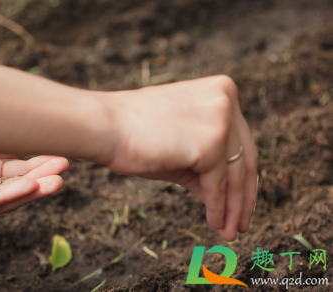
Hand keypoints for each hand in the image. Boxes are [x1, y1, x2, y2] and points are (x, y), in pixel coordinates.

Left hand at [0, 149, 67, 221]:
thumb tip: (26, 115)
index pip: (20, 169)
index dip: (41, 163)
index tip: (63, 152)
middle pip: (18, 185)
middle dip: (43, 178)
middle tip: (65, 168)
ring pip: (5, 197)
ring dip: (32, 191)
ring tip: (55, 182)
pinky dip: (6, 197)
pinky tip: (27, 188)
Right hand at [103, 76, 257, 240]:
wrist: (104, 127)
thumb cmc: (135, 135)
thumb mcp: (182, 147)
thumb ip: (208, 165)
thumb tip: (230, 200)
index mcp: (220, 90)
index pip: (241, 141)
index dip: (243, 176)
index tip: (242, 201)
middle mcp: (226, 99)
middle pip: (245, 157)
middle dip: (243, 196)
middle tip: (240, 223)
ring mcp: (220, 119)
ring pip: (236, 174)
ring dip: (233, 208)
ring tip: (229, 231)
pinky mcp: (211, 143)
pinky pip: (218, 184)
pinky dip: (217, 207)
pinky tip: (214, 222)